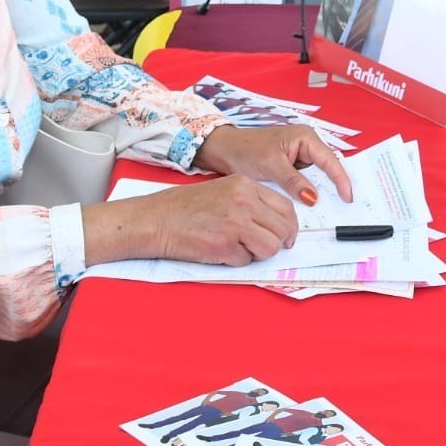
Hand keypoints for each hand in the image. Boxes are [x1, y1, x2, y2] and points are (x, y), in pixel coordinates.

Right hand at [82, 175, 297, 266]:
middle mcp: (244, 201)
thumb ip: (250, 202)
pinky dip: (236, 261)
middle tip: (265, 247)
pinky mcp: (224, 245)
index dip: (289, 226)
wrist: (155, 219)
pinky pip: (246, 260)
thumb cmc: (185, 207)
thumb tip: (276, 224)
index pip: (285, 207)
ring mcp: (235, 223)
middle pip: (283, 228)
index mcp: (245, 185)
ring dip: (258, 253)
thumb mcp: (223, 191)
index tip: (286, 236)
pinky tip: (219, 250)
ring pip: (270, 247)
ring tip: (238, 248)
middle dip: (278, 242)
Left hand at [192, 124, 353, 205]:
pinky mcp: (292, 166)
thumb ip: (293, 181)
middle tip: (343, 205)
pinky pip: (306, 180)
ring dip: (321, 190)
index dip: (340, 179)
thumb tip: (312, 197)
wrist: (225, 151)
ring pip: (318, 176)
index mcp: (305, 137)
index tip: (347, 196)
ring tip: (331, 207)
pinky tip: (310, 203)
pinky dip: (308, 191)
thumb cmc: (245, 150)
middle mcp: (306, 144)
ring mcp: (300, 155)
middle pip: (327, 167)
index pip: (329, 160)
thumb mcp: (271, 166)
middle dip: (334, 185)